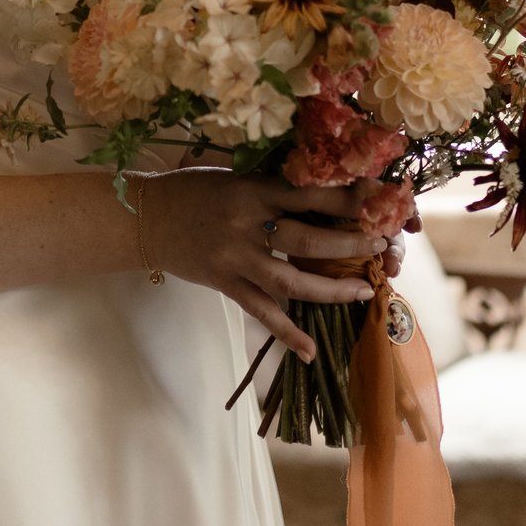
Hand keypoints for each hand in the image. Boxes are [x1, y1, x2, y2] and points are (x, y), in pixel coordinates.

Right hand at [136, 169, 394, 362]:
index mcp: (252, 189)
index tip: (378, 201)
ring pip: (291, 281)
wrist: (145, 218)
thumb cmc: (192, 189)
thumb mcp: (233, 174)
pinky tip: (311, 351)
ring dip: (331, 289)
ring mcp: (235, 258)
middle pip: (307, 240)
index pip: (308, 194)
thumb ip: (271, 183)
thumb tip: (322, 185)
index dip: (346, 200)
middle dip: (350, 246)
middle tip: (381, 248)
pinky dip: (286, 333)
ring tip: (364, 292)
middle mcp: (246, 223)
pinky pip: (260, 312)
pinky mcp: (224, 283)